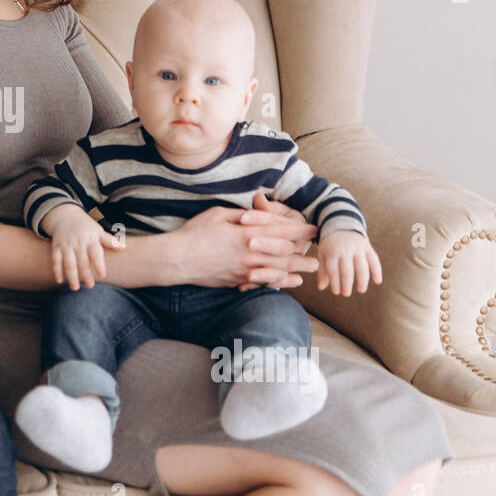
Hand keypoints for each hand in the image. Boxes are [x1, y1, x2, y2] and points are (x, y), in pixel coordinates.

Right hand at [43, 204, 125, 289]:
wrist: (65, 216)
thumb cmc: (85, 226)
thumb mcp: (98, 231)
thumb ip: (109, 241)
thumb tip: (124, 248)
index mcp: (90, 238)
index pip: (95, 252)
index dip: (99, 263)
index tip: (102, 274)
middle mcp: (78, 242)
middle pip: (82, 260)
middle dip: (85, 274)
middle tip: (90, 286)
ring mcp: (66, 245)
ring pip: (68, 262)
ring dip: (71, 275)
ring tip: (75, 288)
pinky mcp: (56, 247)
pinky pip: (55, 259)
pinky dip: (56, 270)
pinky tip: (59, 280)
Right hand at [160, 195, 318, 289]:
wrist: (176, 260)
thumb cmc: (194, 233)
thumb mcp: (216, 215)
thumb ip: (239, 215)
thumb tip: (254, 213)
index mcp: (246, 234)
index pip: (279, 230)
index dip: (298, 229)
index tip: (312, 228)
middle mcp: (249, 254)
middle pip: (284, 253)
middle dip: (303, 251)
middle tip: (318, 251)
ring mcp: (244, 270)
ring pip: (277, 270)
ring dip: (296, 269)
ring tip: (310, 268)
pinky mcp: (236, 281)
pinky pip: (263, 282)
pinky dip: (279, 281)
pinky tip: (288, 281)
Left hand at [315, 229, 382, 296]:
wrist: (341, 225)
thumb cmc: (330, 246)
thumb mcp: (323, 255)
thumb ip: (323, 271)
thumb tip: (321, 288)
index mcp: (332, 252)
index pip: (333, 271)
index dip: (335, 283)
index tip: (336, 292)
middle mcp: (345, 249)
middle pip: (347, 270)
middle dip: (347, 284)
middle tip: (346, 294)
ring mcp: (357, 248)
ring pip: (362, 266)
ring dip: (362, 280)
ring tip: (361, 290)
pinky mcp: (367, 246)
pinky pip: (374, 260)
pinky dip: (377, 271)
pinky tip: (378, 281)